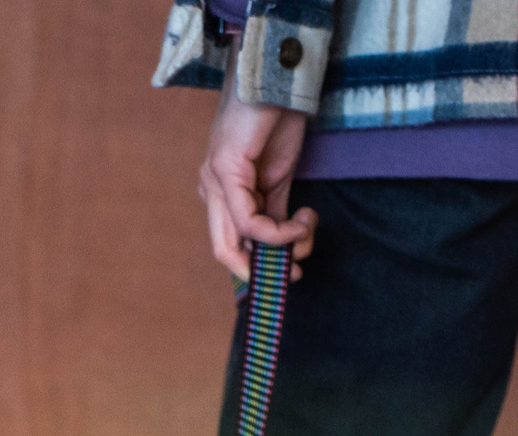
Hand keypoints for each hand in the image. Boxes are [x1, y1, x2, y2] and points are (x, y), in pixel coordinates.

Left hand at [198, 81, 314, 281]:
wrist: (279, 82)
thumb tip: (284, 247)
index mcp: (221, 192)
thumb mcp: (279, 178)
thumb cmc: (277, 122)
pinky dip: (281, 231)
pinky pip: (250, 222)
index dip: (257, 267)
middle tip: (296, 273)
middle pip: (224, 252)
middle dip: (262, 271)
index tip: (291, 272)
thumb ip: (275, 211)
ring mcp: (213, 181)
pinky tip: (303, 217)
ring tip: (307, 227)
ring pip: (236, 242)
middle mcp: (210, 189)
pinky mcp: (225, 171)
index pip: (229, 244)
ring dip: (282, 247)